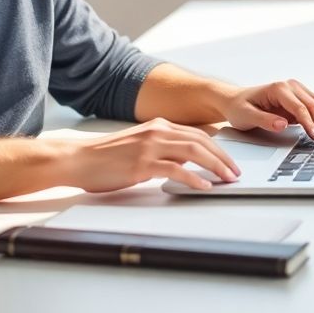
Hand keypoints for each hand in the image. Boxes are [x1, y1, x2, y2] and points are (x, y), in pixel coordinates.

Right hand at [61, 118, 241, 192]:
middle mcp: (157, 132)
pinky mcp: (142, 164)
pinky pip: (176, 170)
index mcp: (158, 126)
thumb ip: (160, 147)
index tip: (229, 160)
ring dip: (215, 166)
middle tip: (235, 172)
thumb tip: (184, 160)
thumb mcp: (138, 144)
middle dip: (223, 157)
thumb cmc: (105, 156)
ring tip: (227, 179)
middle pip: (201, 141)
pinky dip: (194, 178)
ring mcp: (150, 147)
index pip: (197, 133)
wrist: (78, 158)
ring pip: (194, 152)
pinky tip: (204, 186)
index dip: (217, 147)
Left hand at [220, 79, 313, 145]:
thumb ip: (264, 120)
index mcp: (279, 89)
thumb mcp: (245, 115)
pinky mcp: (303, 100)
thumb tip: (282, 124)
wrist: (236, 100)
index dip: (310, 123)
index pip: (300, 107)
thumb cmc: (240, 107)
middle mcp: (292, 87)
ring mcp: (299, 92)